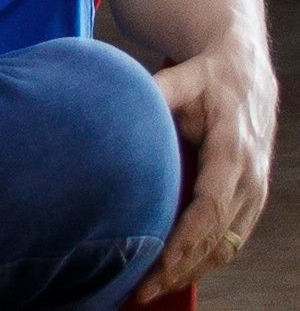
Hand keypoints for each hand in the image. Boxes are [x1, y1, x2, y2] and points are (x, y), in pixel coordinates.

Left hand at [135, 44, 275, 298]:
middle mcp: (249, 181)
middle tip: (136, 293)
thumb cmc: (207, 79)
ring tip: (146, 292)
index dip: (182, 245)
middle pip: (215, 241)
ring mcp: (254, 195)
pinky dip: (202, 262)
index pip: (207, 212)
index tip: (153, 268)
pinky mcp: (251, 202)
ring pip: (224, 249)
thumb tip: (111, 103)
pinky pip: (229, 243)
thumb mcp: (180, 79)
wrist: (247, 76)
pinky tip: (171, 273)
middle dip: (177, 271)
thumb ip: (152, 94)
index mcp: (232, 154)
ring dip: (188, 274)